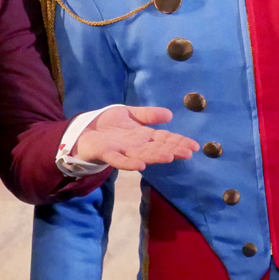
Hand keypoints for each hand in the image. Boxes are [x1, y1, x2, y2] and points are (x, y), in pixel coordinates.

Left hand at [71, 105, 199, 170]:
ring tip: (170, 157)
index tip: (194, 146)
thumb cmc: (109, 125)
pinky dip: (129, 163)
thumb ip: (148, 114)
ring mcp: (123, 151)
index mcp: (143, 136)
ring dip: (155, 157)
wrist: (84, 130)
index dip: (179, 142)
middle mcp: (136, 146)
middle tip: (188, 152)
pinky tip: (141, 166)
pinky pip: (119, 160)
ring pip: (142, 155)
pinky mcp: (107, 153)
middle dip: (172, 150)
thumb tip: (170, 114)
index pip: (165, 139)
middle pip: (157, 148)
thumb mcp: (131, 114)